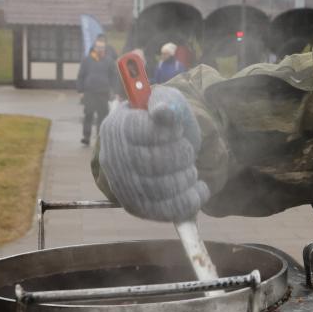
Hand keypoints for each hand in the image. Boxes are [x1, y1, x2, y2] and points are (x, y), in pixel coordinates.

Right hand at [97, 86, 209, 221]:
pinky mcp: (137, 207)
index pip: (147, 134)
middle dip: (182, 156)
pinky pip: (167, 210)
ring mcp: (123, 186)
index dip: (171, 135)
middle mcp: (114, 158)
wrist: (165, 147)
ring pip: (163, 189)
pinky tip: (198, 188)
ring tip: (189, 169)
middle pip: (156, 163)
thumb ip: (163, 100)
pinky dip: (191, 199)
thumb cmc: (167, 123)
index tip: (177, 131)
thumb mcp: (167, 100)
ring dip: (187, 177)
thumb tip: (163, 110)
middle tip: (186, 151)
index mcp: (118, 127)